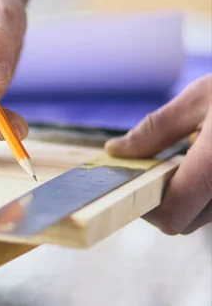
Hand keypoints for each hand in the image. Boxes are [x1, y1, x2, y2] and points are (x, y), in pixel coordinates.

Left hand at [105, 74, 211, 234]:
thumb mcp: (199, 99)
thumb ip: (156, 130)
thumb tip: (117, 151)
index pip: (173, 218)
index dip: (147, 205)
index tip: (137, 180)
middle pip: (188, 220)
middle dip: (166, 195)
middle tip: (159, 162)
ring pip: (208, 213)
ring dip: (190, 192)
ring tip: (193, 152)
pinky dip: (210, 187)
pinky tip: (211, 156)